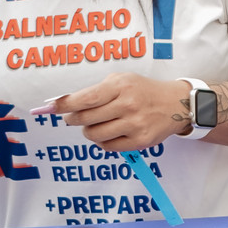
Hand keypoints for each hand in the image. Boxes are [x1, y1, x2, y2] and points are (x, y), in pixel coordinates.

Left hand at [55, 73, 191, 150]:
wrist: (175, 104)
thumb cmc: (143, 91)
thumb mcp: (122, 80)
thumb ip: (95, 90)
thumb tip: (65, 102)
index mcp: (121, 86)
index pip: (85, 99)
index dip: (64, 105)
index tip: (51, 108)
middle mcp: (128, 105)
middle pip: (86, 118)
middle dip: (73, 119)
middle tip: (72, 117)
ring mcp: (134, 125)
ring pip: (94, 135)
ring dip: (88, 131)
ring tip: (93, 125)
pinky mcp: (140, 141)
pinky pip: (108, 146)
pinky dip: (102, 141)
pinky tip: (108, 133)